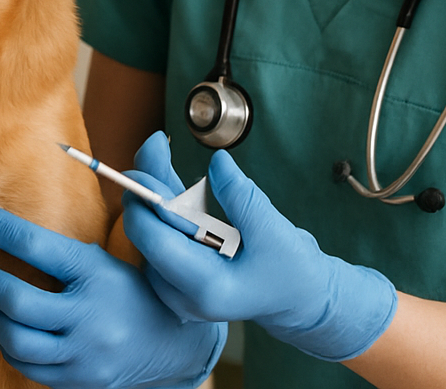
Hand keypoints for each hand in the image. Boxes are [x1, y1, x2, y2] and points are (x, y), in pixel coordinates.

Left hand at [0, 203, 225, 388]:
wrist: (177, 347)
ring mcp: (81, 352)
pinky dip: (7, 342)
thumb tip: (156, 138)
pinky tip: (0, 322)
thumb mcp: (147, 237)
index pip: (36, 247)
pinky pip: (27, 365)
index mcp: (100, 274)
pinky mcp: (75, 377)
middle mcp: (88, 316)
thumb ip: (141, 191)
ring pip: (16, 337)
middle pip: (15, 299)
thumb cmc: (154, 281)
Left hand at [124, 132, 395, 362]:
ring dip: (154, 195)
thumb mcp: (274, 231)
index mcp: (207, 287)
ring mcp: (179, 290)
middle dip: (147, 190)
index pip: (155, 242)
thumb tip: (217, 161)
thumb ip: (242, 197)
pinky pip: (161, 238)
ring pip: (150, 235)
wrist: (300, 300)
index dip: (145, 201)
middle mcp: (183, 294)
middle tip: (154, 145)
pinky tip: (164, 177)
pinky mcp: (180, 279)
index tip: (147, 164)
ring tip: (158, 151)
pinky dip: (164, 207)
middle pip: (147, 235)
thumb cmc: (292, 270)